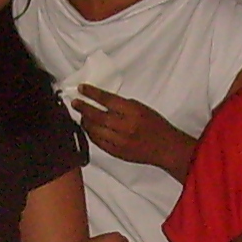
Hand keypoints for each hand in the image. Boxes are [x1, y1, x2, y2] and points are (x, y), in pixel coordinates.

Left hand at [77, 87, 197, 177]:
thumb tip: (102, 101)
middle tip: (75, 103)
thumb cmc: (156, 126)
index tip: (82, 89)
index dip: (92, 93)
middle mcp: (124, 126)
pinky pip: (98, 142)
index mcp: (132, 111)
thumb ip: (122, 105)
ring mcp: (119, 141)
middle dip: (83, 107)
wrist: (165, 148)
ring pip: (94, 130)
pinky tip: (89, 129)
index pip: (106, 99)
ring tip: (81, 116)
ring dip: (85, 122)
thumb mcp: (141, 108)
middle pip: (96, 115)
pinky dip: (91, 134)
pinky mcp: (116, 152)